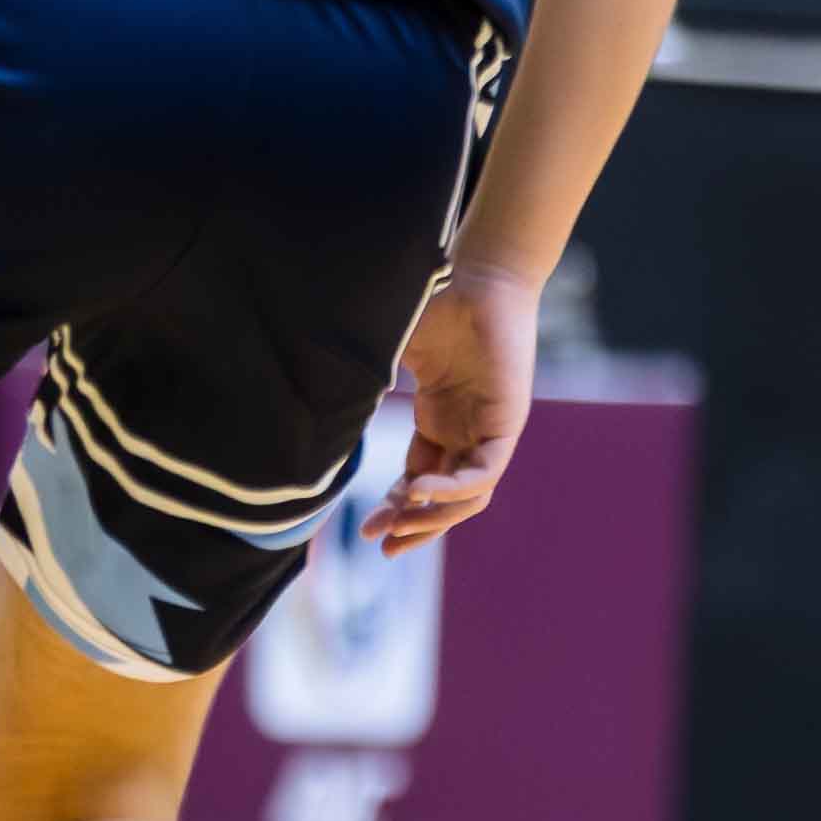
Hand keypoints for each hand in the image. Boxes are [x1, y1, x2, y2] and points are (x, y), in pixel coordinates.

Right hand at [374, 261, 541, 554]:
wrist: (476, 276)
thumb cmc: (433, 304)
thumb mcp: (387, 354)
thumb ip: (361, 385)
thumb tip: (313, 412)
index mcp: (438, 419)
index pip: (420, 479)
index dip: (396, 508)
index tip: (366, 530)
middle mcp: (465, 432)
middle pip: (444, 500)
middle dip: (412, 526)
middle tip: (379, 544)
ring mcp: (487, 430)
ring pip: (467, 497)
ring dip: (433, 518)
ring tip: (397, 526)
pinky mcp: (507, 423)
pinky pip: (484, 472)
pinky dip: (453, 489)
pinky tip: (420, 492)